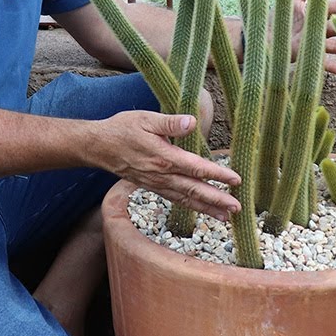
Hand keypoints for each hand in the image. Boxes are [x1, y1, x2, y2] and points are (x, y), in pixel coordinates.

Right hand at [93, 111, 240, 219]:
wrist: (98, 146)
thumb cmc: (122, 128)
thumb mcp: (145, 119)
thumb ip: (170, 122)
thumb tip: (191, 122)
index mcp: (163, 157)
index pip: (195, 168)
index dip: (217, 174)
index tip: (236, 179)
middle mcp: (161, 174)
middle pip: (194, 189)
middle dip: (217, 198)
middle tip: (237, 207)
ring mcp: (156, 183)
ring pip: (186, 198)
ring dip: (207, 208)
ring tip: (226, 216)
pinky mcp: (152, 186)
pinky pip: (175, 199)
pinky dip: (192, 206)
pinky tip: (204, 210)